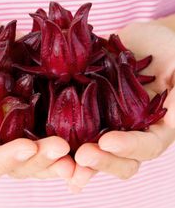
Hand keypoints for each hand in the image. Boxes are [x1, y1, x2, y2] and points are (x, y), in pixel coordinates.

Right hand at [0, 23, 74, 182]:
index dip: (5, 161)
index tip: (26, 147)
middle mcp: (0, 144)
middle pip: (19, 166)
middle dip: (41, 161)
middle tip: (62, 149)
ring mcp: (21, 133)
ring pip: (42, 157)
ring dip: (62, 160)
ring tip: (83, 155)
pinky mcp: (40, 119)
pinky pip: (56, 136)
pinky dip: (74, 144)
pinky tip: (90, 142)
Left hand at [69, 22, 174, 192]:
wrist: (144, 41)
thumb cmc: (170, 51)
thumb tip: (173, 120)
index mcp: (156, 128)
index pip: (146, 147)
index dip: (128, 147)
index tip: (108, 141)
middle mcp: (131, 132)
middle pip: (120, 160)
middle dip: (101, 161)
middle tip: (81, 157)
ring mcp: (109, 123)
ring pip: (96, 151)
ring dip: (79, 163)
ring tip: (61, 166)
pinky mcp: (89, 111)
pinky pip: (76, 129)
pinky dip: (63, 140)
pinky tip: (45, 146)